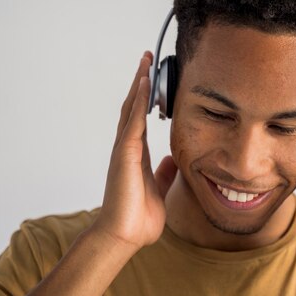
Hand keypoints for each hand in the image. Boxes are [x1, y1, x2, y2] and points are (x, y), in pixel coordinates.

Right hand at [91, 51, 177, 252]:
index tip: (152, 78)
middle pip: (132, 106)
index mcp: (137, 154)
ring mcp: (124, 149)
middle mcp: (128, 147)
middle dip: (140, 82)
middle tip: (146, 59)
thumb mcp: (159, 188)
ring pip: (130, 108)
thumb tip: (170, 159)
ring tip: (145, 61)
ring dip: (138, 84)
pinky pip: (132, 121)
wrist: (124, 236)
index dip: (145, 97)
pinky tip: (143, 84)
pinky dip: (137, 101)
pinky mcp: (125, 154)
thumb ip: (163, 172)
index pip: (140, 118)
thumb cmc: (138, 217)